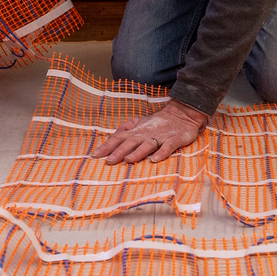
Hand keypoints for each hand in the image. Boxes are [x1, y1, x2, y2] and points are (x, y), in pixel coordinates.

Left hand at [89, 99, 207, 164]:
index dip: (107, 146)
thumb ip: (126, 128)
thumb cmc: (158, 122)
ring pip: (147, 144)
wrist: (182, 114)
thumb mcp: (140, 122)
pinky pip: (168, 146)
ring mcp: (161, 136)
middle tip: (108, 161)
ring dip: (138, 152)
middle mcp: (146, 133)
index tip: (94, 155)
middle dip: (119, 151)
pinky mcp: (174, 139)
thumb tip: (111, 135)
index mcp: (137, 130)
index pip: (119, 138)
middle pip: (130, 142)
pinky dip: (161, 153)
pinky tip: (155, 160)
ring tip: (128, 160)